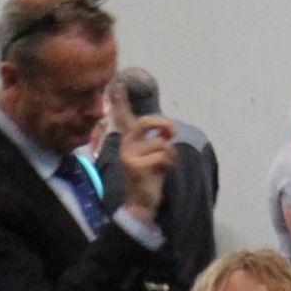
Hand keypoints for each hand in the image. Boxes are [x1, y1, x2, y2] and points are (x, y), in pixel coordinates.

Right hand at [110, 95, 175, 222]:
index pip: (123, 118)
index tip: (119, 86)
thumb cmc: (148, 179)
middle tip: (171, 132)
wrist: (141, 204)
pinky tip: (165, 171)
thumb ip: (156, 140)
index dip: (121, 102)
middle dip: (161, 124)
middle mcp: (125, 145)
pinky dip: (170, 162)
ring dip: (170, 153)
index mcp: (128, 141)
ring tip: (166, 164)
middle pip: (144, 122)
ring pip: (160, 143)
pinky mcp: (136, 166)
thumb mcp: (152, 156)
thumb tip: (167, 130)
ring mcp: (129, 155)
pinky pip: (162, 155)